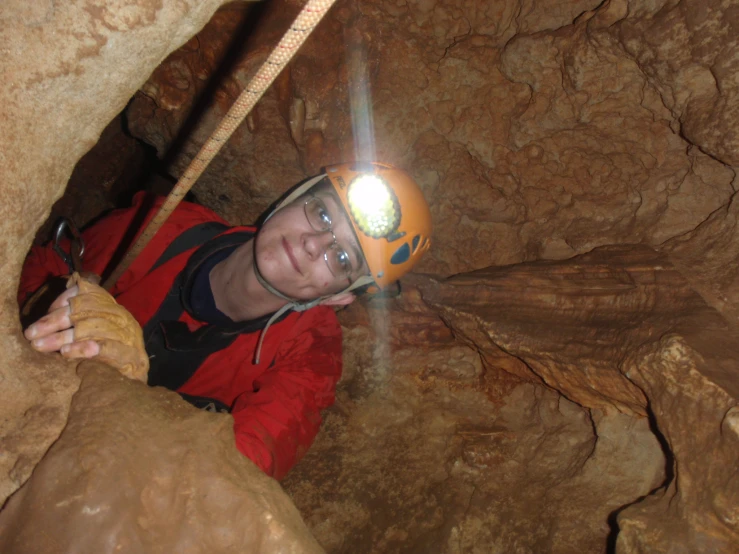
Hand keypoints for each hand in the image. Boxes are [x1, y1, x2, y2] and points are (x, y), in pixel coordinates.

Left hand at [25, 273, 148, 381]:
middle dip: (53, 321)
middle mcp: (119, 316)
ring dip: (60, 337)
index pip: (87, 293)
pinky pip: (102, 348)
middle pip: (83, 311)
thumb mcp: (98, 329)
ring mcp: (126, 334)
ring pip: (88, 328)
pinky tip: (65, 353)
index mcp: (112, 307)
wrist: (138, 376)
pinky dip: (81, 349)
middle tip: (31, 334)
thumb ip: (80, 319)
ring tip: (39, 345)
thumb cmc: (113, 354)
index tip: (44, 314)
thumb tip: (48, 316)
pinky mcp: (128, 354)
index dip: (62, 301)